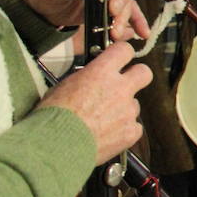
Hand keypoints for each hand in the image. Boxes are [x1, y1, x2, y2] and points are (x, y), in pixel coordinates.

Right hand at [36, 41, 151, 165]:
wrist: (55, 146)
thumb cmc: (53, 117)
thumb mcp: (64, 85)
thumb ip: (86, 78)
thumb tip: (92, 77)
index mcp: (101, 72)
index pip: (124, 50)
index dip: (122, 54)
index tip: (120, 59)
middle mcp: (119, 88)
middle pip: (144, 72)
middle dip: (137, 76)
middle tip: (125, 84)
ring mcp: (127, 110)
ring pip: (134, 105)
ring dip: (123, 110)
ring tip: (102, 121)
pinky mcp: (131, 131)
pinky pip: (134, 127)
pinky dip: (124, 130)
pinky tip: (108, 135)